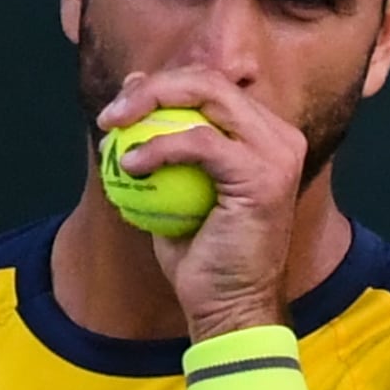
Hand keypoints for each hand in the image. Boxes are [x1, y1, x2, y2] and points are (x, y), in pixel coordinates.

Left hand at [96, 68, 306, 340]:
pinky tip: (130, 164)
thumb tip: (133, 92)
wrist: (230, 308)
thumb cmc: (204, 258)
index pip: (210, 87)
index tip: (119, 109)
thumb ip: (162, 142)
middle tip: (110, 116)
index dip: (160, 86)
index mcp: (266, 136)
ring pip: (207, 95)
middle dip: (150, 88)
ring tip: (112, 130)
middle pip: (208, 81)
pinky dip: (158, 146)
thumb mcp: (174, 191)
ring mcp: (277, 154)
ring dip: (150, 104)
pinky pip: (200, 141)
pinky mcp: (264, 175)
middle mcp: (280, 137)